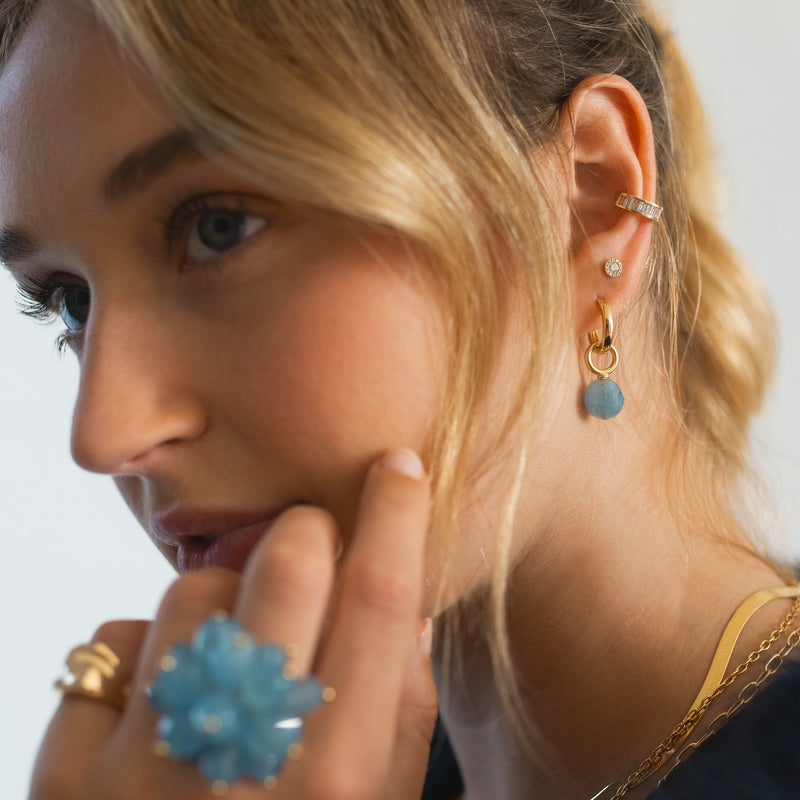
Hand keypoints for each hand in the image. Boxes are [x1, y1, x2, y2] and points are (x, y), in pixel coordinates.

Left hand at [30, 449, 436, 799]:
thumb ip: (403, 715)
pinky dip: (145, 658)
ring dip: (221, 601)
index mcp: (340, 781)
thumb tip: (402, 607)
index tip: (400, 464)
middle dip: (307, 530)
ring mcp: (145, 768)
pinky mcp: (65, 776)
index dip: (398, 514)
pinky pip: (113, 645)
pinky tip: (164, 711)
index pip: (383, 599)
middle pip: (287, 563)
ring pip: (191, 590)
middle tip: (311, 550)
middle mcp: (246, 765)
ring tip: (229, 660)